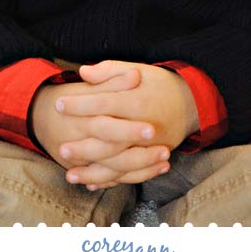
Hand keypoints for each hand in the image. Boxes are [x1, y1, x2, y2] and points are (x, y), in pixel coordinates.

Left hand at [57, 60, 199, 188]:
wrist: (191, 102)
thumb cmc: (159, 83)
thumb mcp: (137, 69)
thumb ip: (110, 71)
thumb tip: (83, 73)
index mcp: (137, 100)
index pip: (103, 103)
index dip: (80, 105)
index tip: (59, 105)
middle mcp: (144, 125)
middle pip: (110, 138)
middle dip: (84, 146)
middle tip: (60, 148)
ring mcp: (150, 145)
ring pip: (119, 163)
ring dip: (93, 170)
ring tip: (70, 173)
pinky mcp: (153, 157)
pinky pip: (130, 174)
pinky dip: (110, 180)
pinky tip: (91, 182)